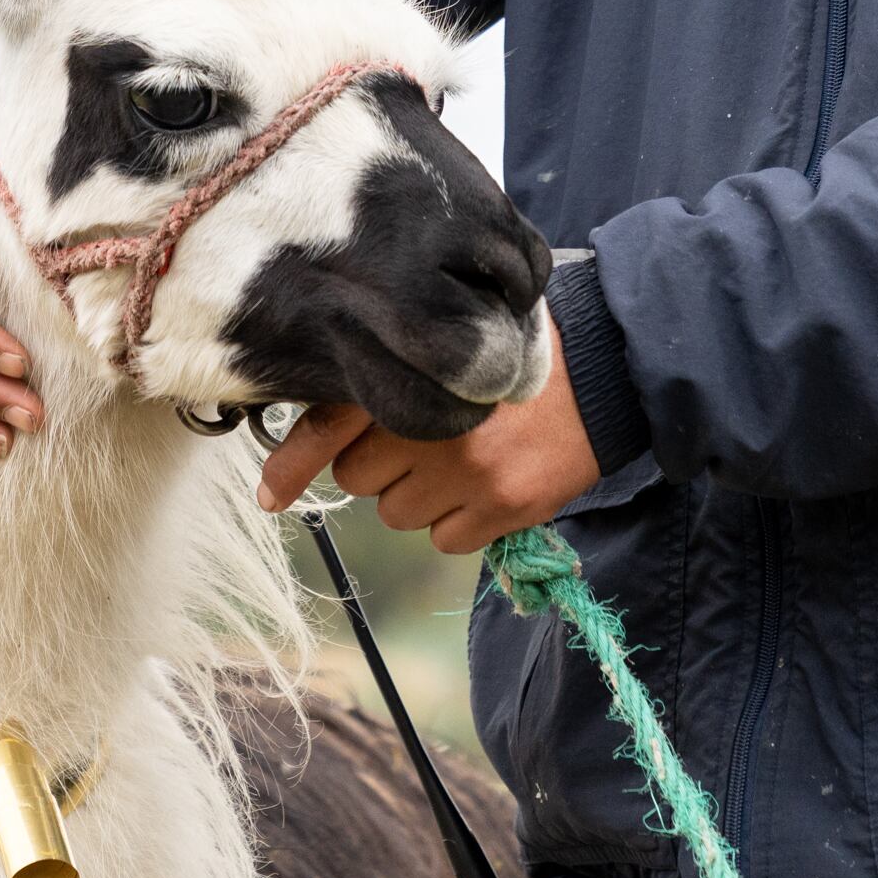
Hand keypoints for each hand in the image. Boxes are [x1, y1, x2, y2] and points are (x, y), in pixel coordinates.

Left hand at [253, 333, 601, 551]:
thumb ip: (390, 368)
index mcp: (413, 372)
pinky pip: (446, 539)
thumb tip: (324, 424)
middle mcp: (434, 423)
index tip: (269, 495)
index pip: (332, 423)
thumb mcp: (448, 338)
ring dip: (418, 495)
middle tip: (420, 440)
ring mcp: (469, 470)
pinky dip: (460, 520)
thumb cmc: (512, 348)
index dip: (292, 463)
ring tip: (460, 458)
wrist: (608, 363)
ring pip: (398, 513)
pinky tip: (487, 483)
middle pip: (358, 478)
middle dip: (379, 465)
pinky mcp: (505, 506)